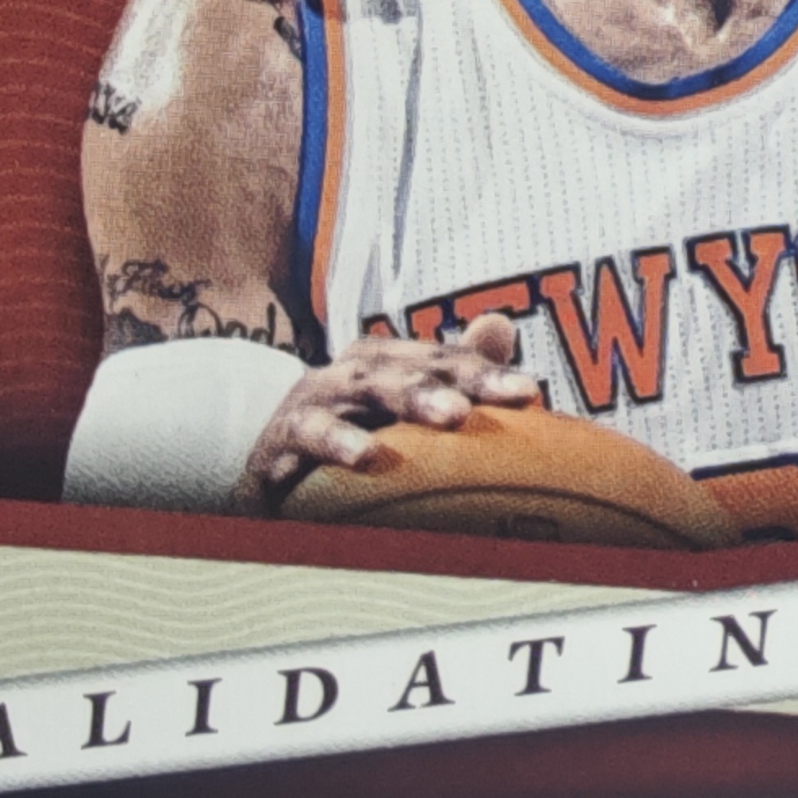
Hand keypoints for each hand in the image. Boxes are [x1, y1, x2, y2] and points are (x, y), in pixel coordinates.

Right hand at [244, 313, 543, 503]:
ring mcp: (316, 399)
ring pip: (365, 387)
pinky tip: (367, 456)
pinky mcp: (281, 435)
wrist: (267, 472)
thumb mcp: (400, 414)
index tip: (530, 393)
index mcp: (389, 365)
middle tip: (499, 398)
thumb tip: (503, 325)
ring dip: (408, 397)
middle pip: (409, 366)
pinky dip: (337, 440)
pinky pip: (310, 432)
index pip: (443, 362)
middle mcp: (354, 371)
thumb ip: (454, 377)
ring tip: (451, 416)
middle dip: (453, 379)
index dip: (485, 372)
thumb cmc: (347, 439)